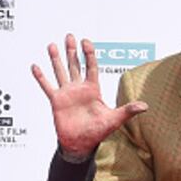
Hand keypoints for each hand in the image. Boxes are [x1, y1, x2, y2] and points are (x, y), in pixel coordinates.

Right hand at [31, 34, 147, 158]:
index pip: (92, 67)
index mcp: (93, 90)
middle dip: (72, 51)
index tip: (86, 41)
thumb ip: (128, 111)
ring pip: (60, 72)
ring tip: (52, 45)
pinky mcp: (56, 101)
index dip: (89, 54)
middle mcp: (79, 89)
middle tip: (69, 36)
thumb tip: (145, 106)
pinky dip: (41, 77)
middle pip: (75, 65)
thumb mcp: (115, 119)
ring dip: (56, 59)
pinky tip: (35, 67)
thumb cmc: (98, 132)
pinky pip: (47, 86)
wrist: (81, 144)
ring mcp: (67, 94)